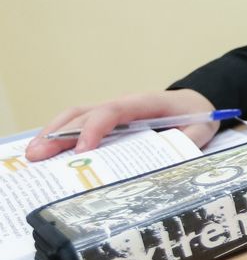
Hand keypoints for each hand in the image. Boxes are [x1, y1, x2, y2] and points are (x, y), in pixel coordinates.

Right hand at [24, 89, 221, 161]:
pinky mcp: (108, 121)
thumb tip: (172, 158)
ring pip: (76, 115)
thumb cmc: (196, 115)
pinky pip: (79, 123)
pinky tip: (46, 152)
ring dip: (53, 132)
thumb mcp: (202, 129)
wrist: (198, 102)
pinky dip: (60, 135)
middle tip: (37, 156)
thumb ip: (189, 141)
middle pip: (86, 113)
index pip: (114, 111)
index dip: (95, 129)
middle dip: (60, 133)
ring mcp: (113, 110)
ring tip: (33, 154)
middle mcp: (123, 104)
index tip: (82, 151)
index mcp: (145, 103)